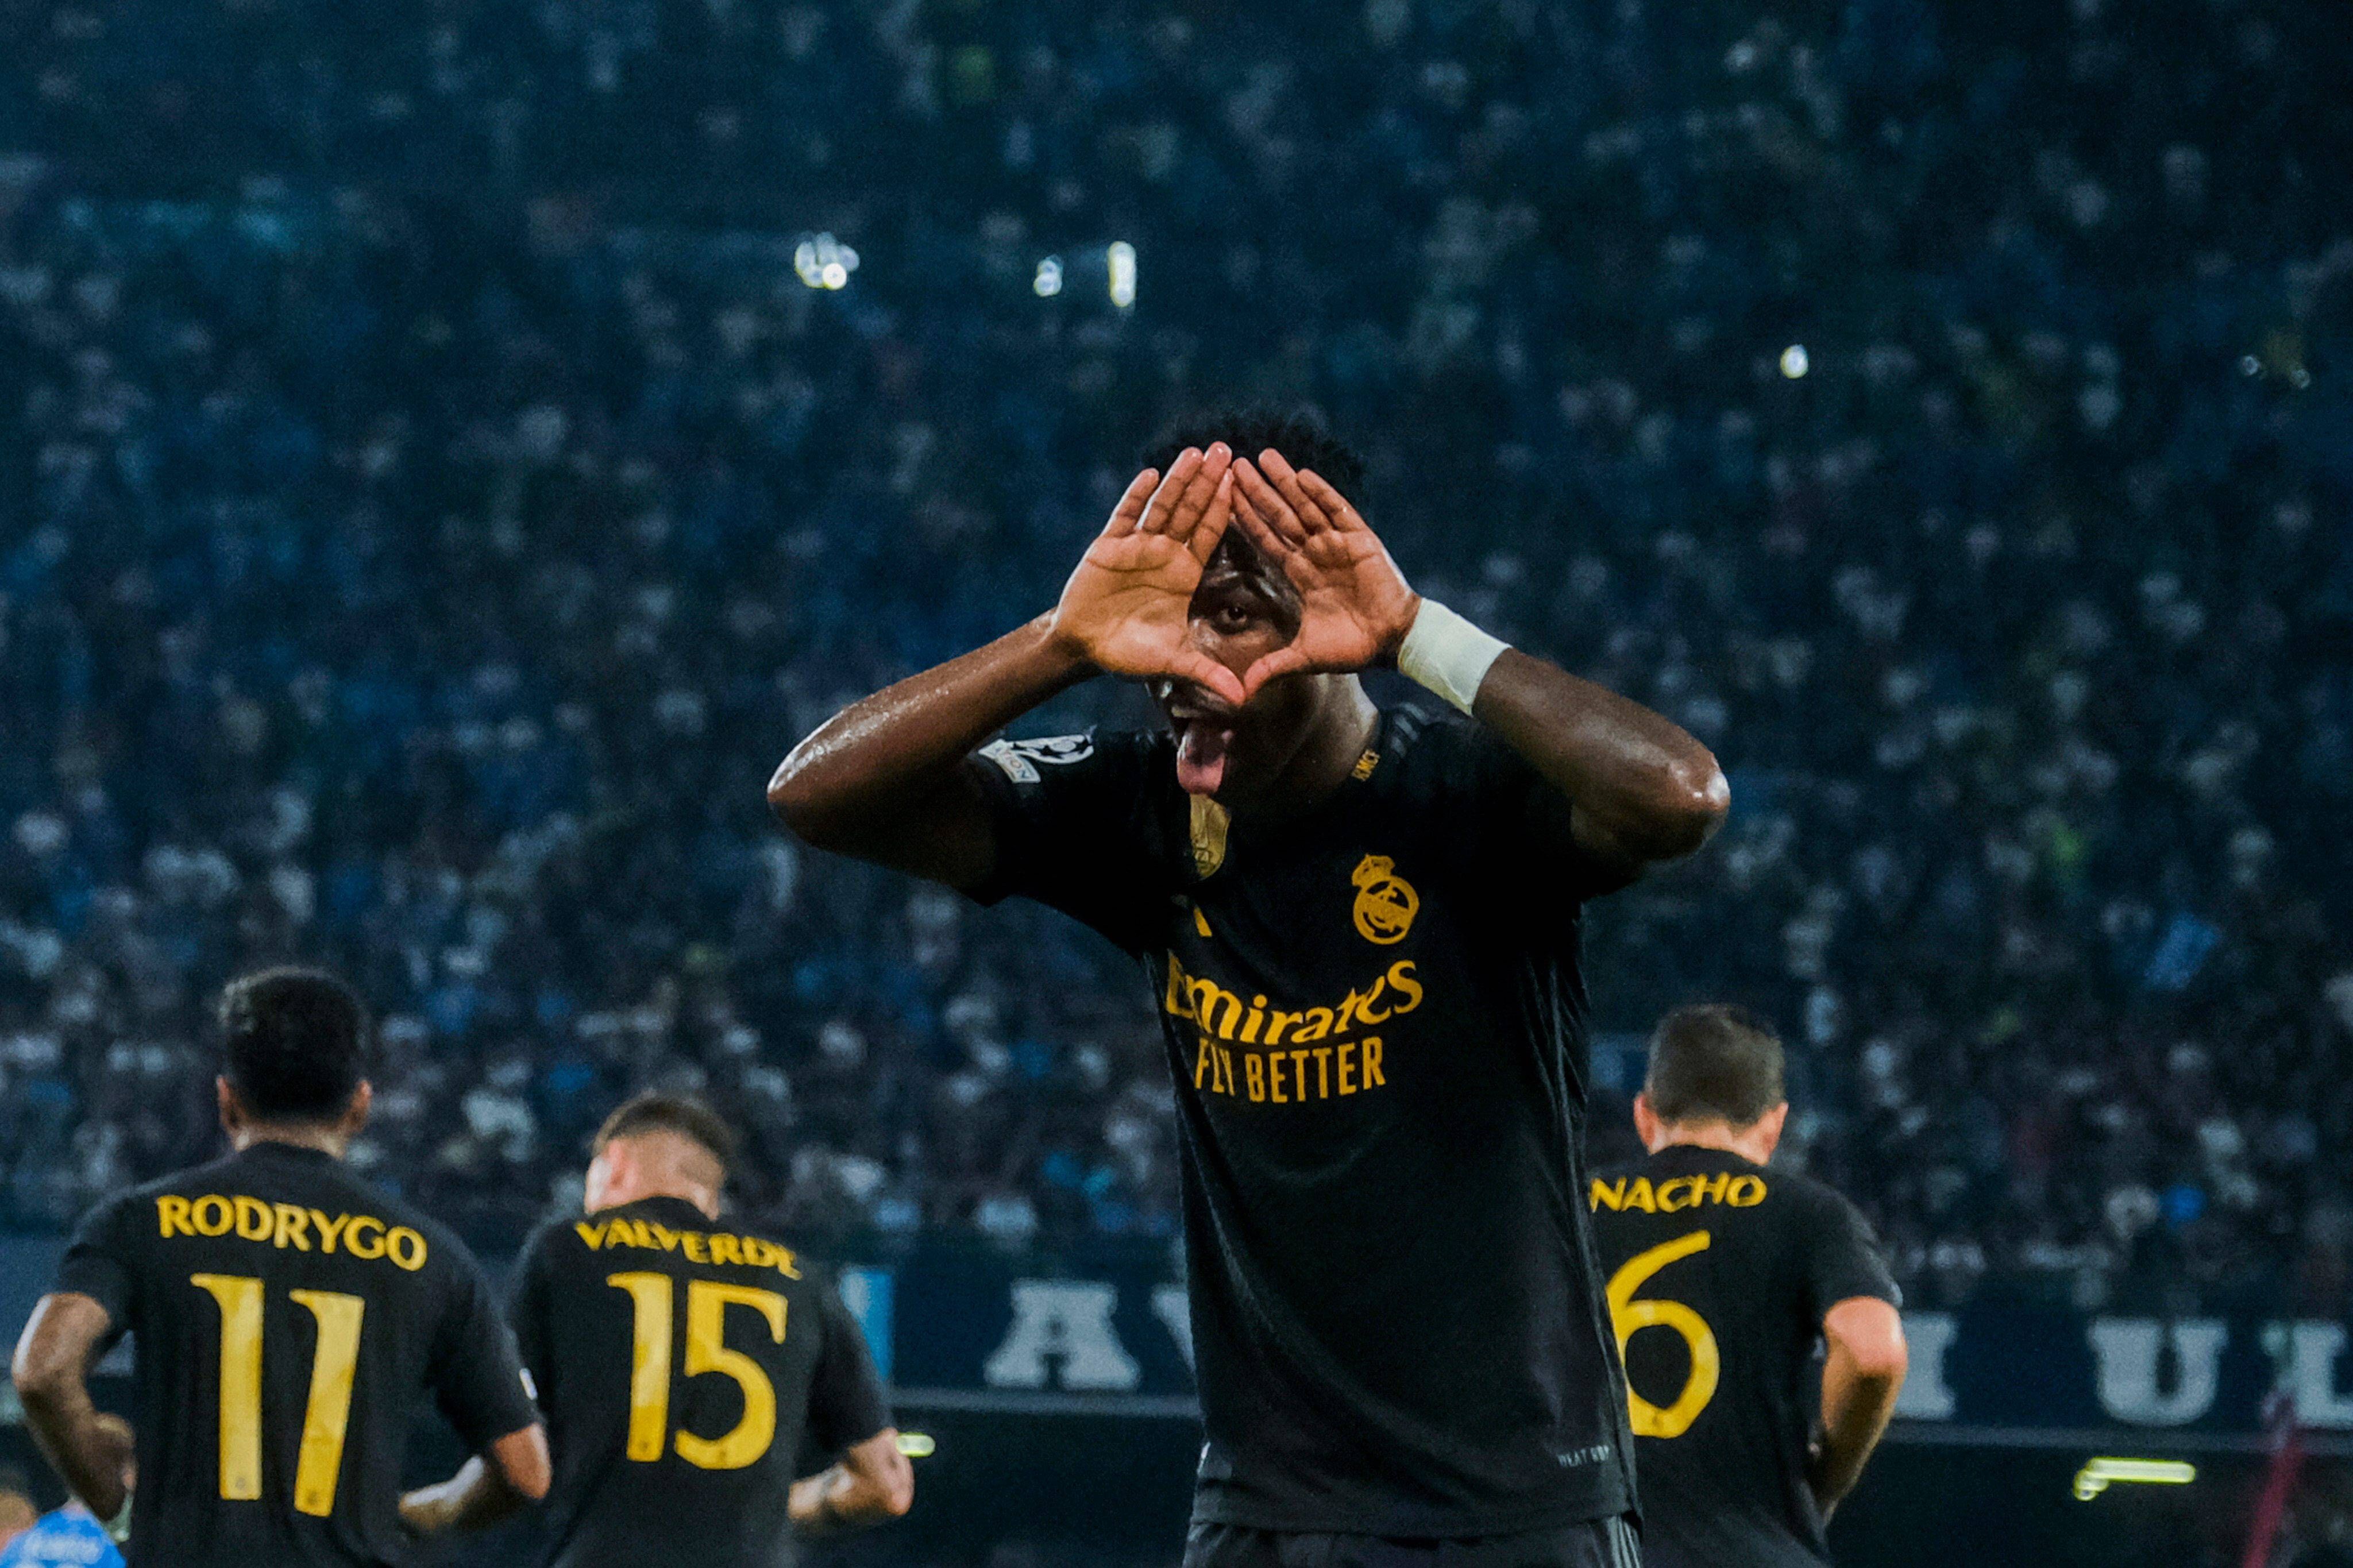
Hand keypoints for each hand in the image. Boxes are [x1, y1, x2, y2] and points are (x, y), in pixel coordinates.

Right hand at [1048, 445, 1244, 705]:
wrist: (1085, 646)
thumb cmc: (1131, 652)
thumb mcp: (1174, 661)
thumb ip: (1207, 672)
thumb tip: (1243, 699)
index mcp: (1184, 574)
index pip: (1209, 534)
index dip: (1224, 509)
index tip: (1241, 484)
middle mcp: (1164, 554)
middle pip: (1190, 511)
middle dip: (1208, 482)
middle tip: (1228, 451)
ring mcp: (1136, 546)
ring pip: (1162, 506)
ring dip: (1178, 480)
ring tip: (1196, 453)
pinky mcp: (1108, 545)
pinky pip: (1125, 516)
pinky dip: (1136, 496)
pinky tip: (1151, 474)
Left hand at [1229, 450, 1419, 698]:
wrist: (1393, 642)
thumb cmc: (1353, 647)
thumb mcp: (1304, 656)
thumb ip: (1272, 667)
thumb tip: (1241, 694)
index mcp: (1300, 573)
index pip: (1267, 540)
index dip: (1246, 519)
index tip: (1223, 498)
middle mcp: (1316, 552)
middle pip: (1279, 516)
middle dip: (1256, 491)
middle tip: (1232, 464)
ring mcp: (1337, 543)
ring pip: (1304, 506)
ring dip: (1283, 482)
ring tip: (1261, 456)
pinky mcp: (1360, 540)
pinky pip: (1337, 511)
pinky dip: (1320, 493)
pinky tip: (1301, 474)